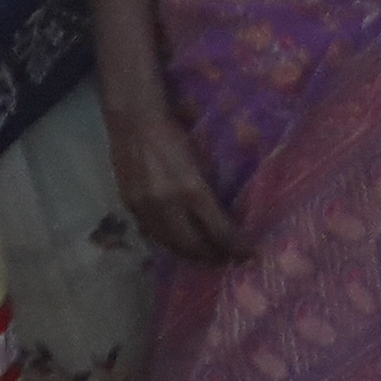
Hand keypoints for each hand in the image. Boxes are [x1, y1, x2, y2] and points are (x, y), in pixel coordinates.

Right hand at [108, 90, 240, 265]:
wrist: (134, 121)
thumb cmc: (176, 135)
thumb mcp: (203, 163)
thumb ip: (211, 193)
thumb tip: (229, 219)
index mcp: (192, 190)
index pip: (220, 232)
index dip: (237, 247)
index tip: (250, 255)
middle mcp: (167, 205)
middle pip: (194, 246)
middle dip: (215, 256)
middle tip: (230, 260)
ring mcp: (145, 207)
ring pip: (171, 244)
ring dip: (192, 254)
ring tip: (207, 256)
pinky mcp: (130, 206)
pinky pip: (153, 234)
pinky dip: (170, 243)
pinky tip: (180, 243)